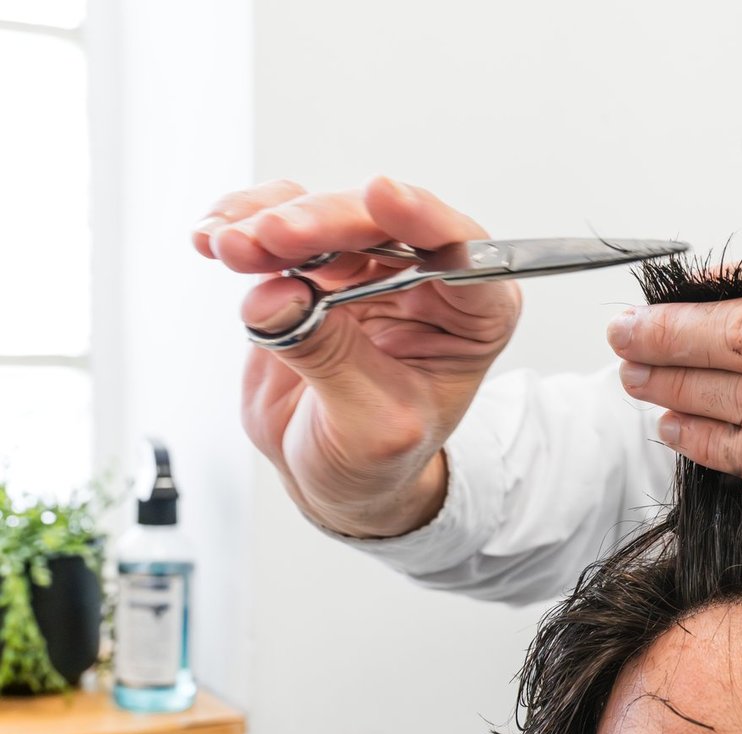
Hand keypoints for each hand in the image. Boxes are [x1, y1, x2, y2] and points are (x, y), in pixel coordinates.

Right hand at [194, 177, 520, 537]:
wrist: (333, 474)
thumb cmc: (378, 459)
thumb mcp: (370, 426)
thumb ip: (331, 361)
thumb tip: (277, 299)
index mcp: (473, 316)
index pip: (464, 254)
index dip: (423, 220)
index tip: (381, 195)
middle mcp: (426, 278)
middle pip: (380, 225)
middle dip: (323, 222)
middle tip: (272, 237)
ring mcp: (365, 267)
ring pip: (322, 215)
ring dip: (270, 221)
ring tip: (230, 247)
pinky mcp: (309, 266)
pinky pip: (277, 224)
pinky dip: (242, 225)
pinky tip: (212, 237)